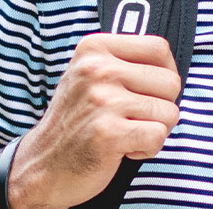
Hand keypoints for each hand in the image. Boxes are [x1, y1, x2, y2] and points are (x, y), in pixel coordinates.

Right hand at [2, 33, 180, 208]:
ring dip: (153, 130)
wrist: (42, 164)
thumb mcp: (88, 74)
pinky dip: (147, 149)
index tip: (148, 91)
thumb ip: (123, 61)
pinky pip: (158, 135)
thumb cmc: (74, 120)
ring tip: (124, 132)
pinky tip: (123, 149)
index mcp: (94, 48)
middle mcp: (97, 69)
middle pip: (171, 81)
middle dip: (161, 106)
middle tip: (132, 118)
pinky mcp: (109, 132)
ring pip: (169, 111)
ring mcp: (102, 100)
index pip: (159, 48)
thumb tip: (170, 63)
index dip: (165, 72)